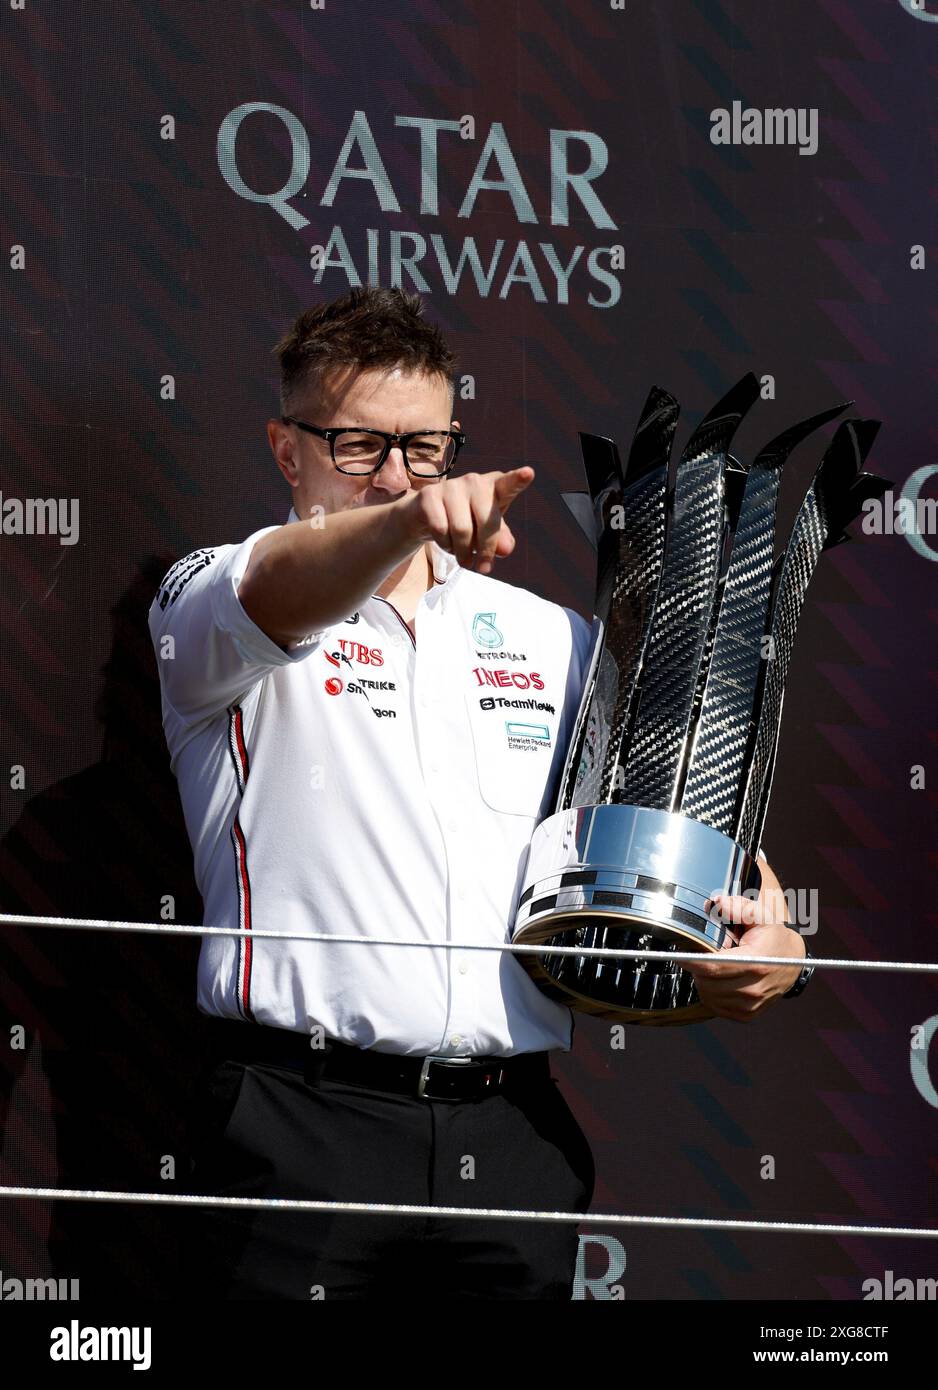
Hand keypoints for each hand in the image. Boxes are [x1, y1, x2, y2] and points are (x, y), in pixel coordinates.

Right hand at [399, 467, 534, 572]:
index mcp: (495, 487)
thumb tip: (505, 550)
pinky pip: (441, 529)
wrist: (427, 515)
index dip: (518, 479)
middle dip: (486, 550)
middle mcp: (475, 481)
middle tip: (483, 568)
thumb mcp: (489, 532)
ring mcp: (452, 486)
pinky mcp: (430, 495)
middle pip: (486, 522)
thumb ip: (501, 539)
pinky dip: (445, 545)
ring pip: (462, 530)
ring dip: (463, 552)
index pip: (509, 484)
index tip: (528, 473)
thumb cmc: (467, 521)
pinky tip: (446, 542)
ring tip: (463, 556)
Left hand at [682, 860, 806, 1022]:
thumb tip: (716, 903)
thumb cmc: (773, 937)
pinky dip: (712, 994)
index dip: (692, 961)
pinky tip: (719, 981)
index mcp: (756, 962)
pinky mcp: (747, 1014)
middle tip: (705, 955)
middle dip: (699, 968)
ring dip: (704, 981)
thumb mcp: (760, 915)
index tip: (678, 955)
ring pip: (709, 996)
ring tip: (715, 967)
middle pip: (707, 983)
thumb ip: (738, 907)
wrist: (792, 961)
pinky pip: (716, 1007)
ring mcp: (751, 1005)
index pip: (713, 966)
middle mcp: (754, 988)